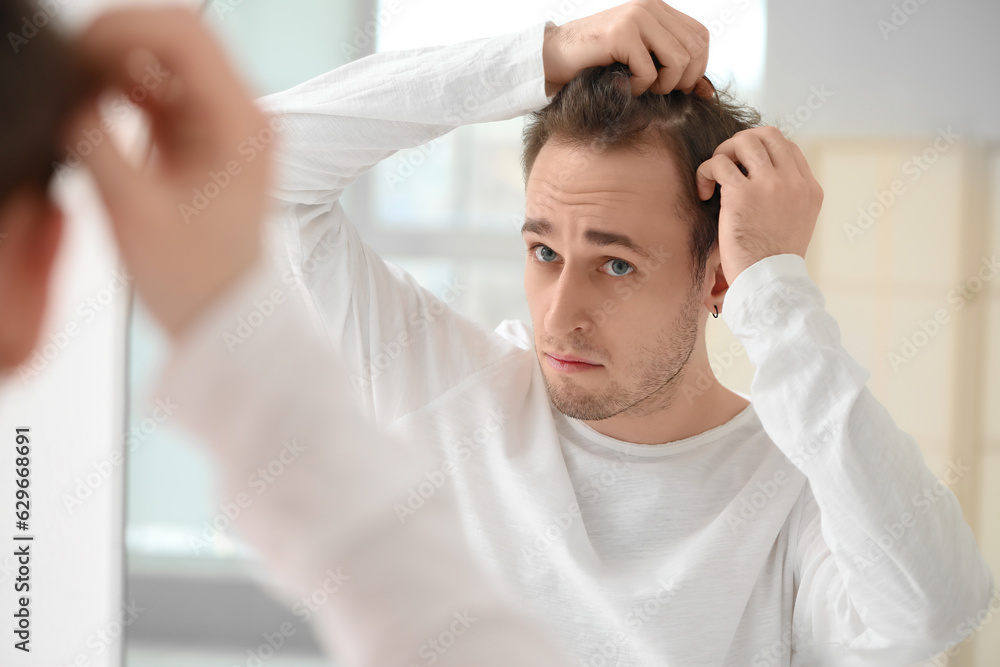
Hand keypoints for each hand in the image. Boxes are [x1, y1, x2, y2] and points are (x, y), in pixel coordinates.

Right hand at [64, 7, 271, 338]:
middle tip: (71, 73)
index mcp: (243, 125)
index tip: (78, 50)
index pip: (186, 35)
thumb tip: (71, 100)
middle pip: (176, 41)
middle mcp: (243, 117)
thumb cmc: (197, 281)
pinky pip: (159, 96)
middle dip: (115, 45)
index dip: (123, 28)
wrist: (223, 319)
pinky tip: (93, 113)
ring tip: (78, 100)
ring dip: (115, 71)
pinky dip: (123, 95)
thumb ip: (96, 143)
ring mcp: (225, 127)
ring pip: (164, 65)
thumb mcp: (134, 211)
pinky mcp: (204, 141)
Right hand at [542, 0, 710, 96]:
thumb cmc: (596, 64)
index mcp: (658, 9)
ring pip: (678, 61)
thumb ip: (672, 68)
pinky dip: (638, 87)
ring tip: (640, 87)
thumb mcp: (641, 62)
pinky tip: (622, 84)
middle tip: (656, 90)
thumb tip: (708, 92)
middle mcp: (649, 7)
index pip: (700, 38)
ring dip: (662, 85)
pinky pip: (649, 71)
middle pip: (695, 50)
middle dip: (681, 81)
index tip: (676, 86)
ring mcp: (635, 17)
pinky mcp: (621, 34)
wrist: (552, 58)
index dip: (696, 68)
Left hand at [695, 127, 822, 283]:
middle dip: (742, 144)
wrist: (767, 282)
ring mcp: (769, 185)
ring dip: (723, 153)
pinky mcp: (741, 194)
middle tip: (728, 166)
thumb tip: (766, 180)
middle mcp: (793, 182)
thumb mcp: (797, 224)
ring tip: (715, 177)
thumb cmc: (772, 261)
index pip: (788, 147)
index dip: (763, 151)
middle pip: (768, 135)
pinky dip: (705, 172)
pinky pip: (718, 163)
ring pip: (743, 141)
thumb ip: (788, 199)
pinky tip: (704, 193)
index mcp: (810, 189)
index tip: (747, 169)